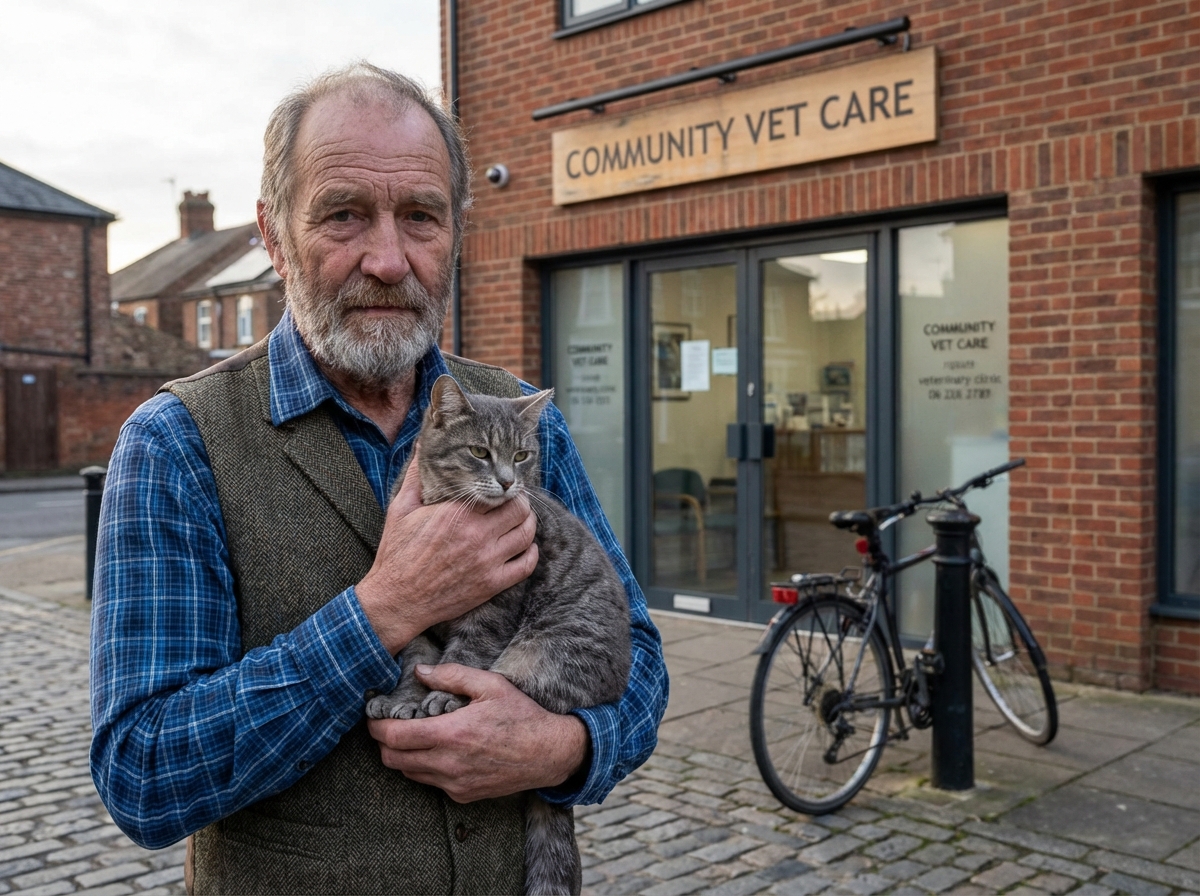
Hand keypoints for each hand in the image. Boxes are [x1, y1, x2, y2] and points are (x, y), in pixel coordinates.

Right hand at [357, 447, 538, 654]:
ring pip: (527, 534)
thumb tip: (421, 444)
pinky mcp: (491, 584)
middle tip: (514, 502)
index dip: (503, 486)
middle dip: (519, 502)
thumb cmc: (396, 553)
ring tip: (520, 521)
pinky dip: (531, 553)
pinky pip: (526, 565)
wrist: (396, 599)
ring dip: (528, 525)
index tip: (500, 486)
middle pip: (519, 509)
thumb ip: (416, 476)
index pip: (497, 489)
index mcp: (456, 513)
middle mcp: (476, 535)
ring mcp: (487, 561)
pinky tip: (525, 548)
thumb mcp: (401, 509)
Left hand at [366, 663, 589, 802]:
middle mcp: (448, 763)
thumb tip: (420, 671)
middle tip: (389, 726)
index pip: (394, 737)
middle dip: (383, 743)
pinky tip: (439, 752)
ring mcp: (454, 783)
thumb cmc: (521, 715)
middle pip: (392, 760)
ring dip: (403, 756)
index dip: (376, 727)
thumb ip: (451, 676)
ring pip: (408, 774)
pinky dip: (425, 768)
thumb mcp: (490, 685)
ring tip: (413, 737)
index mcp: (451, 733)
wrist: (549, 753)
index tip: (374, 717)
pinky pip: (430, 783)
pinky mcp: (463, 795)